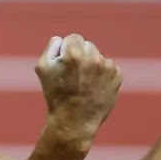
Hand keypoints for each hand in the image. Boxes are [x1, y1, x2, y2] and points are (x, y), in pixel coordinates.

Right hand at [36, 34, 122, 149]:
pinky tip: (94, 88)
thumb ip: (51, 48)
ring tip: (84, 84)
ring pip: (98, 57)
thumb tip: (61, 40)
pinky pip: (109, 67)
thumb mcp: (42, 69)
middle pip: (87, 46)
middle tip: (74, 75)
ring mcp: (107, 67)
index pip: (73, 38)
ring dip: (92, 65)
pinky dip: (102, 75)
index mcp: (74, 54)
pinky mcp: (117, 76)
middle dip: (81, 56)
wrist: (74, 121)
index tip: (65, 64)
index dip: (67, 51)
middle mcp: (93, 57)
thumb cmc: (56, 95)